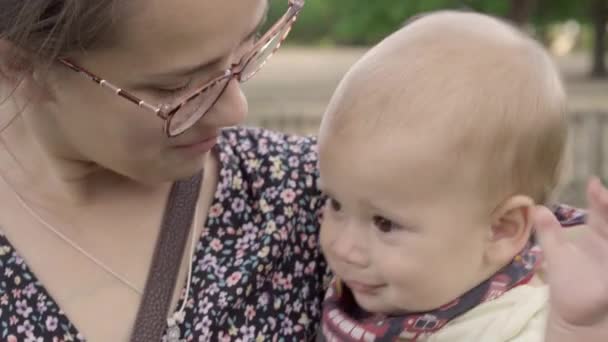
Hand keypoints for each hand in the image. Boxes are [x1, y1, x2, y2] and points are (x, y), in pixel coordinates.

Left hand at [534, 178, 607, 340]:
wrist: (575, 314)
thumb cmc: (568, 281)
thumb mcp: (555, 254)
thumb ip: (548, 232)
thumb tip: (536, 208)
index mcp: (599, 234)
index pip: (602, 211)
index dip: (600, 197)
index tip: (594, 183)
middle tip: (603, 194)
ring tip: (607, 204)